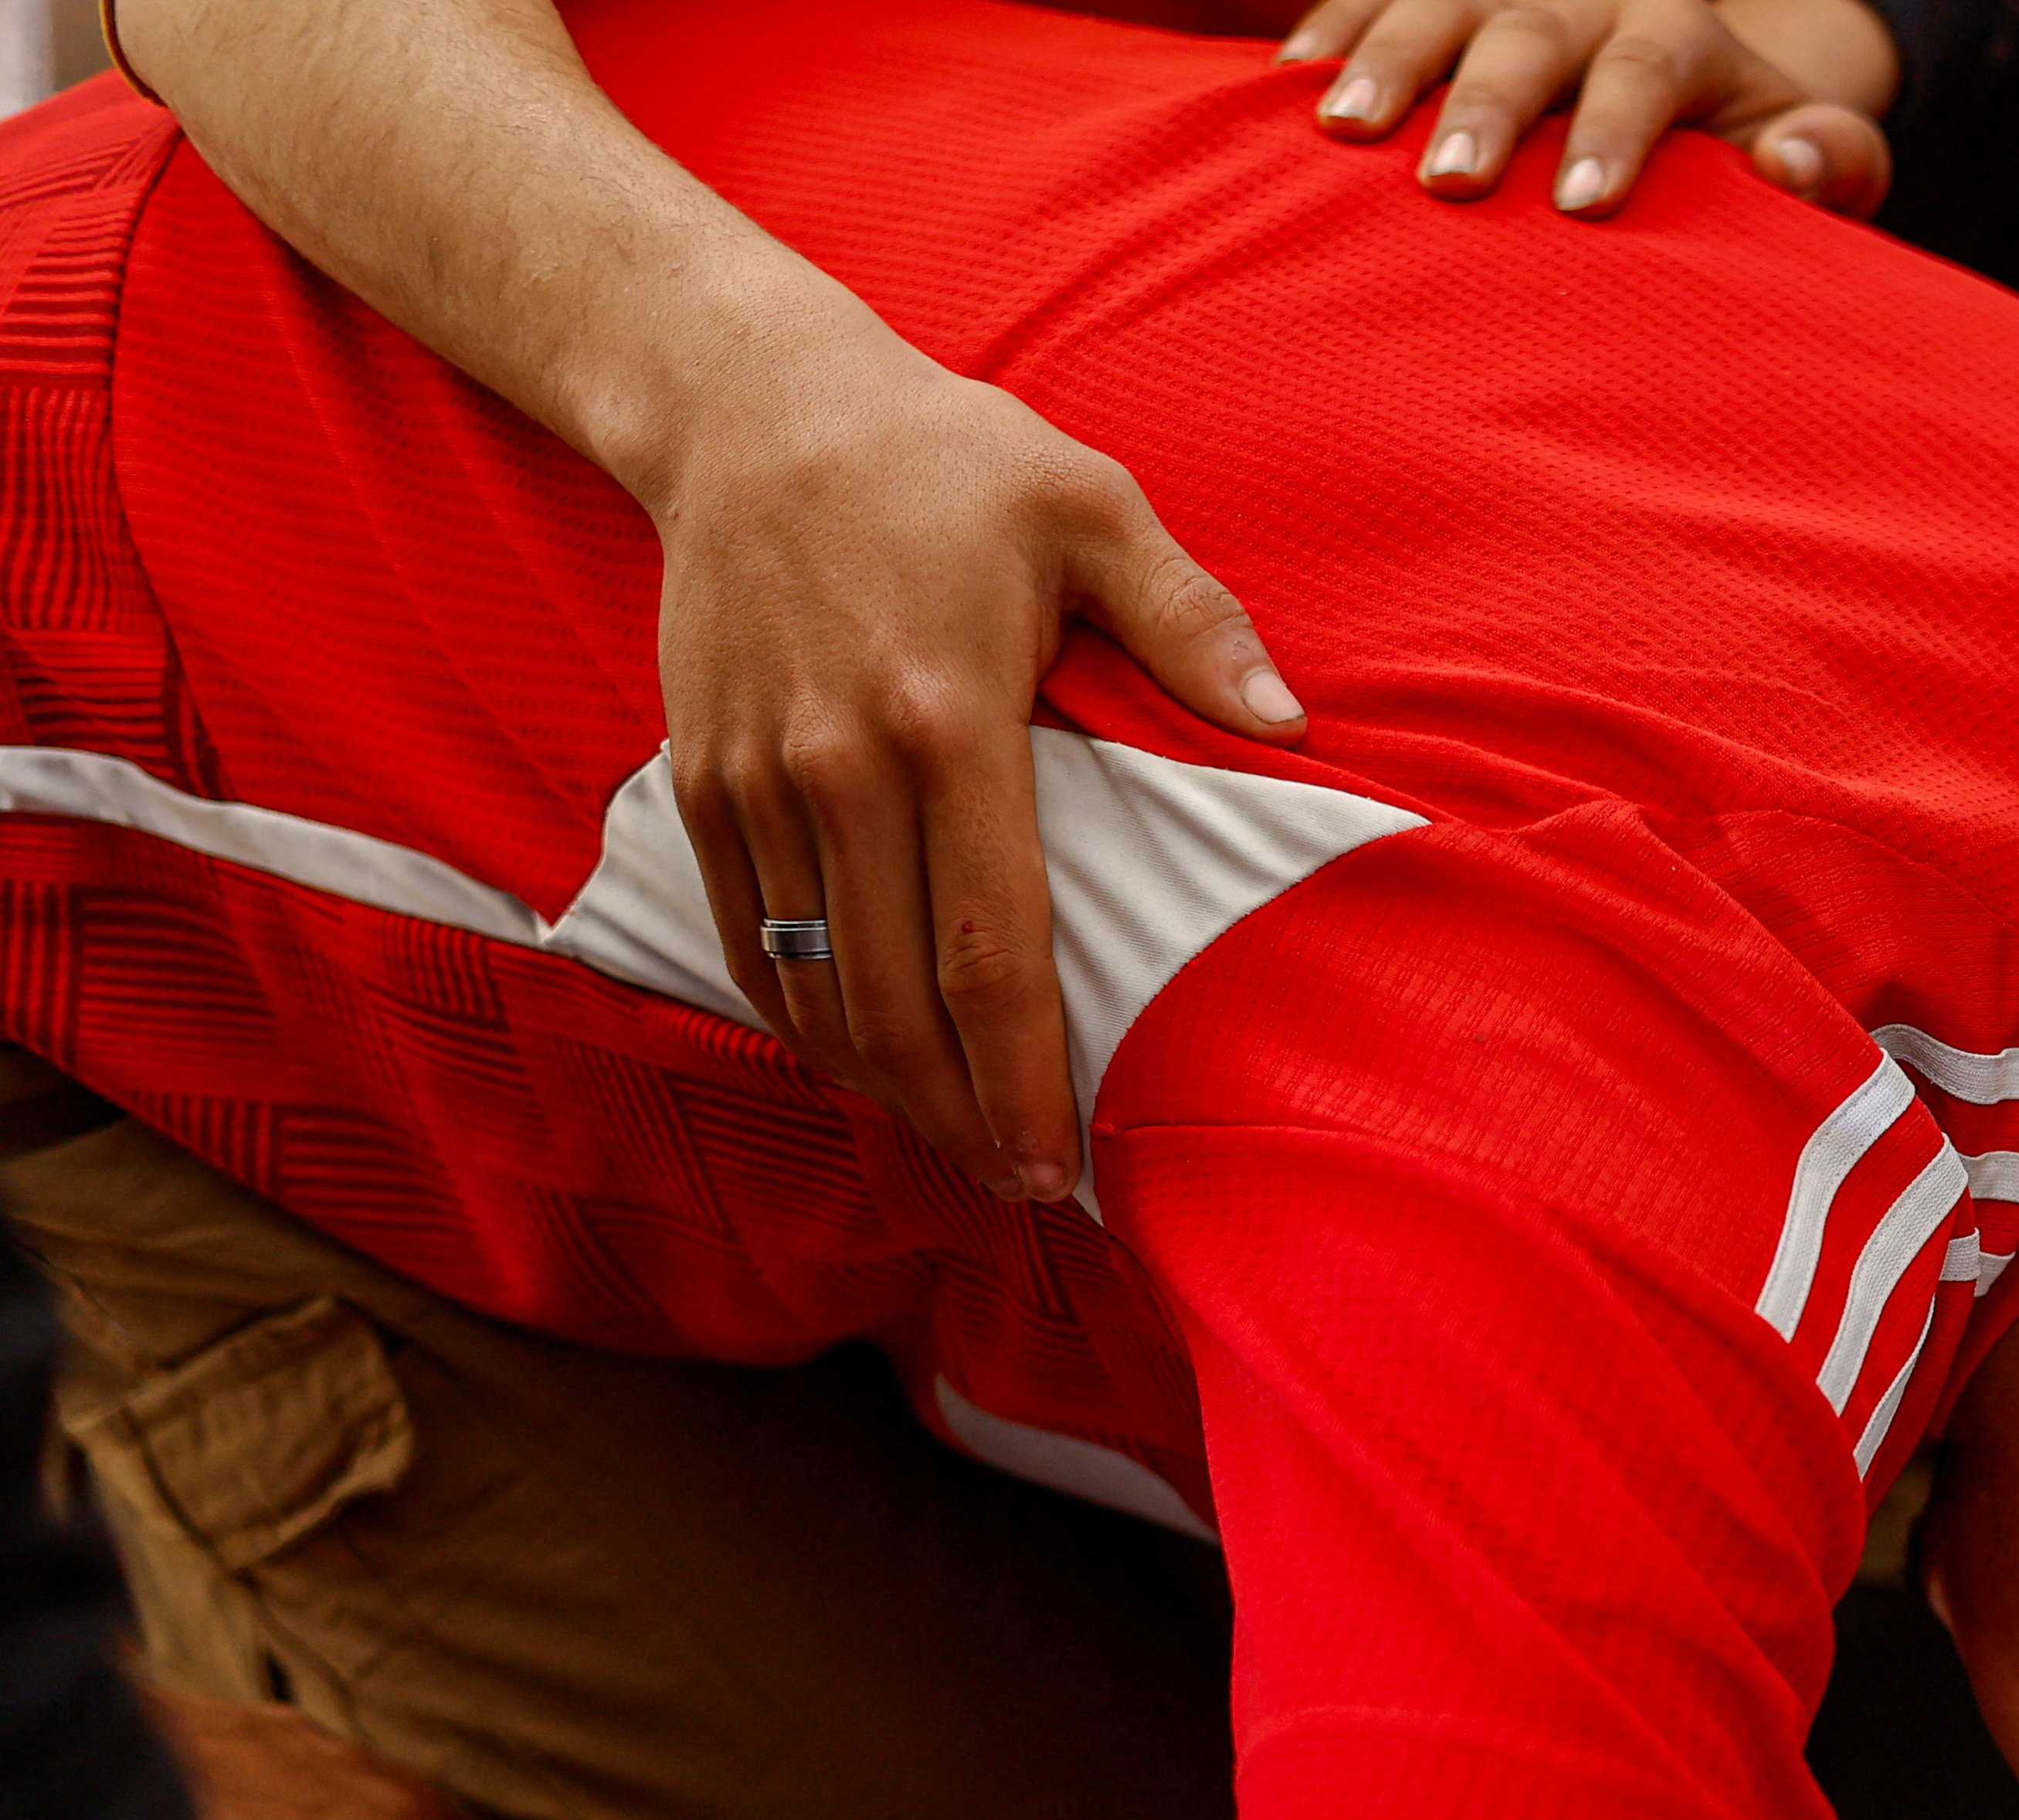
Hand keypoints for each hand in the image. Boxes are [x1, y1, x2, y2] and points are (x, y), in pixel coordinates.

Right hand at [638, 340, 1308, 1202]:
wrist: (749, 405)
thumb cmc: (944, 457)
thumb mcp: (1092, 508)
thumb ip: (1193, 623)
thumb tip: (1287, 723)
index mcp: (948, 722)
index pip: (991, 953)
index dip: (1023, 1080)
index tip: (1059, 1165)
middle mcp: (838, 767)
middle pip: (896, 1001)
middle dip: (959, 1116)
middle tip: (1021, 1185)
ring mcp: (756, 778)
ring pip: (814, 985)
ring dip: (881, 1085)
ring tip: (955, 1143)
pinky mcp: (699, 774)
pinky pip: (747, 934)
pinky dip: (798, 1015)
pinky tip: (858, 1062)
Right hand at [1279, 0, 1893, 214]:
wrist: (1677, 71)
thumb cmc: (1734, 141)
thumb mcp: (1804, 145)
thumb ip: (1830, 159)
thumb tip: (1789, 163)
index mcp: (1675, 29)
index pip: (1645, 71)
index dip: (1615, 133)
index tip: (1585, 206)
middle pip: (1529, 35)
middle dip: (1486, 104)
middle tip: (1448, 180)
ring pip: (1437, 4)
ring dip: (1385, 60)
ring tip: (1337, 127)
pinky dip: (1329, 34)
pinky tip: (1282, 92)